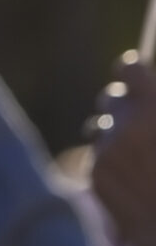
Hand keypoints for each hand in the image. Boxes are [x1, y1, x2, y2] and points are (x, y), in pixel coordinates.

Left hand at [93, 54, 155, 245]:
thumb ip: (155, 105)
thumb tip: (145, 83)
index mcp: (153, 108)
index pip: (129, 69)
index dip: (132, 69)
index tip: (135, 70)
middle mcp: (126, 124)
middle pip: (110, 98)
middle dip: (124, 105)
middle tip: (138, 113)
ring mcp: (107, 151)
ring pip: (102, 128)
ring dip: (116, 134)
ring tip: (138, 150)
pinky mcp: (95, 175)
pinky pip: (99, 154)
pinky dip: (112, 160)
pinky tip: (134, 175)